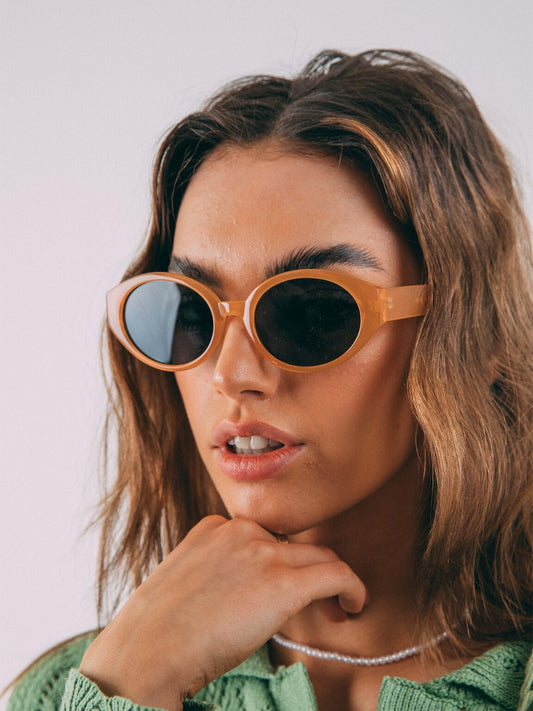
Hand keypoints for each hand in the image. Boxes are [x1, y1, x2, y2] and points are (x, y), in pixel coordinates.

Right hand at [79, 515, 366, 710]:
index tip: (286, 590)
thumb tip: (236, 597)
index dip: (281, 565)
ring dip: (334, 581)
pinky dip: (353, 587)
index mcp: (215, 528)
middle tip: (320, 602)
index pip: (265, 538)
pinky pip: (336, 574)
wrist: (146, 650)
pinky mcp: (283, 581)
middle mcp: (241, 530)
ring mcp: (262, 552)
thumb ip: (213, 574)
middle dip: (309, 571)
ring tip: (340, 608)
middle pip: (295, 546)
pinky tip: (354, 606)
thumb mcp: (181, 584)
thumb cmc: (154, 632)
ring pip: (320, 557)